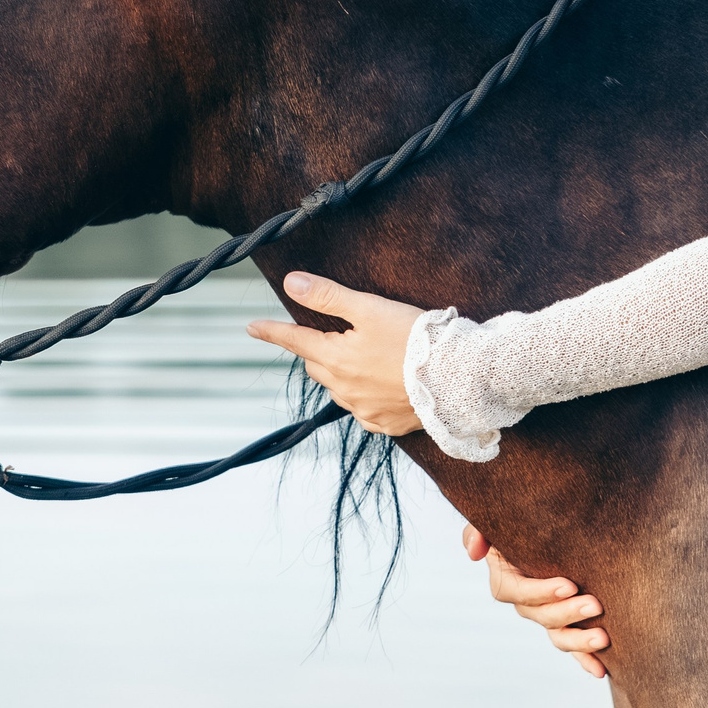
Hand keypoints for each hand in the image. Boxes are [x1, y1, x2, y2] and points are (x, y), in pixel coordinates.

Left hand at [246, 271, 424, 436]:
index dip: (272, 331)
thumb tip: (292, 283)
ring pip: (338, 388)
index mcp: (336, 358)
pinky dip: (364, 397)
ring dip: (341, 374)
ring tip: (365, 359)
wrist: (456, 377)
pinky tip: (381, 386)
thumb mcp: (369, 308)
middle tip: (332, 336)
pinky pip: (362, 410)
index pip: (294, 340)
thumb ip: (328, 296)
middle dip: (317, 350)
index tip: (251, 327)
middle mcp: (344, 389)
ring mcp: (364, 410)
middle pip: (316, 365)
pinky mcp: (385, 424)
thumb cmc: (415, 339)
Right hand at [464, 523, 608, 677]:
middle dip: (569, 613)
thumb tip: (474, 553)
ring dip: (579, 641)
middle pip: (542, 616)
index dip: (542, 592)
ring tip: (603, 637)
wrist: (554, 528)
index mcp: (507, 579)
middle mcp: (526, 602)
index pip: (518, 592)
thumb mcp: (497, 520)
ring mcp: (547, 616)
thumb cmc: (522, 521)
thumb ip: (479, 530)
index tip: (569, 584)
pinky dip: (585, 659)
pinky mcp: (567, 624)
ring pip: (558, 636)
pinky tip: (601, 670)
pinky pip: (573, 646)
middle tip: (595, 605)